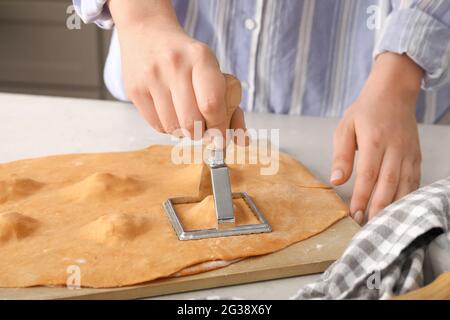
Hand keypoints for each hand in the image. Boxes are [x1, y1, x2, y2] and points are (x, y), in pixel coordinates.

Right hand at [108, 0, 244, 137]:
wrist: (147, 33)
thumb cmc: (188, 58)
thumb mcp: (213, 71)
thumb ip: (231, 106)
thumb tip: (242, 141)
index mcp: (200, 58)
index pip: (211, 105)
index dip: (219, 127)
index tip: (221, 134)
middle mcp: (174, 66)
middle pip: (191, 122)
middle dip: (201, 133)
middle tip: (204, 127)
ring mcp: (151, 78)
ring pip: (173, 127)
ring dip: (184, 132)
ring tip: (186, 118)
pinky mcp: (135, 90)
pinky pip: (157, 125)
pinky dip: (168, 127)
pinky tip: (171, 113)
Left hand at [331, 53, 422, 223]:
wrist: (393, 93)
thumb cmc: (365, 112)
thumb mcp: (345, 128)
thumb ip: (342, 155)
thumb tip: (336, 180)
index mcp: (375, 140)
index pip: (368, 175)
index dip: (361, 197)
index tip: (353, 214)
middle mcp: (395, 149)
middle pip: (389, 184)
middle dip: (378, 208)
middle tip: (367, 227)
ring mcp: (409, 154)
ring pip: (404, 186)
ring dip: (394, 207)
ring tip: (382, 225)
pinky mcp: (416, 157)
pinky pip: (414, 181)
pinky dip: (408, 198)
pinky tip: (400, 211)